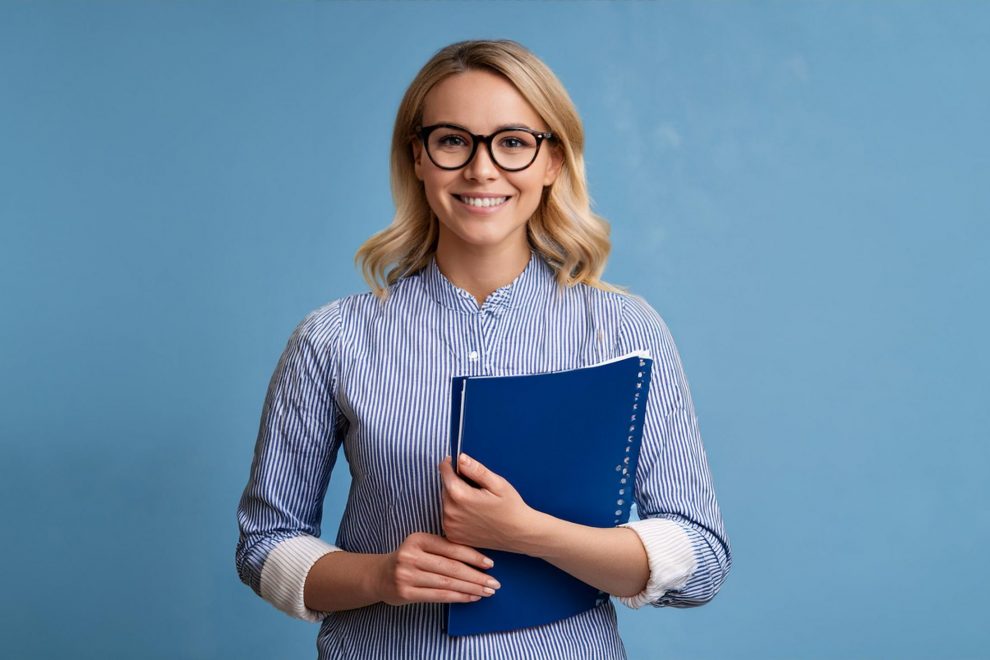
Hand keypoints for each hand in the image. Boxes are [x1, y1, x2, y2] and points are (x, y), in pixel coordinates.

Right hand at [375, 532, 500, 605]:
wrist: (379, 576)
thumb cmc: (409, 559)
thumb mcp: (422, 546)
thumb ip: (443, 548)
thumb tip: (478, 558)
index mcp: (418, 539)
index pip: (451, 548)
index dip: (473, 556)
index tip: (491, 564)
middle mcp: (411, 556)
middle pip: (451, 568)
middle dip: (476, 576)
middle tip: (494, 582)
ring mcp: (407, 575)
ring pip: (447, 584)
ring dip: (471, 588)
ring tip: (487, 591)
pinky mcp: (406, 593)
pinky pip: (438, 596)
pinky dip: (458, 597)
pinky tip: (471, 597)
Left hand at [439, 453, 536, 553]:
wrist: (517, 534)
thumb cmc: (510, 507)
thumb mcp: (497, 484)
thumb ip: (477, 470)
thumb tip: (461, 458)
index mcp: (460, 496)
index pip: (444, 472)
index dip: (450, 464)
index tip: (457, 462)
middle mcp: (450, 512)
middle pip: (445, 487)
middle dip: (455, 482)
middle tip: (475, 487)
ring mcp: (450, 526)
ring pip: (446, 502)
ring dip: (455, 497)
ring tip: (475, 502)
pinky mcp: (452, 535)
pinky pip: (448, 516)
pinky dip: (455, 512)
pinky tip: (472, 514)